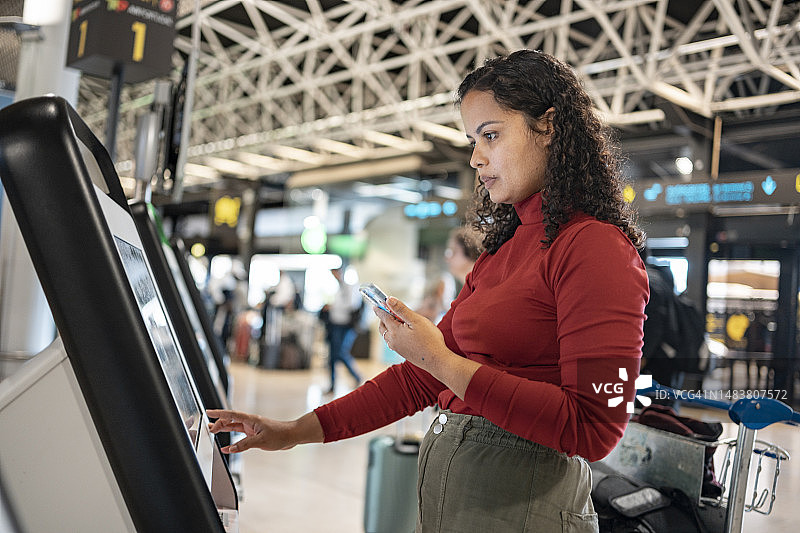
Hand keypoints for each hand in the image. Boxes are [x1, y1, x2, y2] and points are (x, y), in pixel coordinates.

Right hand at [206, 409, 322, 452]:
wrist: (292, 436)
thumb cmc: (280, 435)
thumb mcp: (261, 441)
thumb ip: (244, 445)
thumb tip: (230, 449)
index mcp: (250, 420)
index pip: (231, 415)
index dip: (219, 414)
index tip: (208, 412)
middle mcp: (250, 422)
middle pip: (230, 420)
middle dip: (218, 423)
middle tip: (209, 429)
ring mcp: (252, 428)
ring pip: (234, 427)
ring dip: (224, 429)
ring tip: (213, 430)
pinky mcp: (255, 434)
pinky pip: (240, 436)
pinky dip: (232, 440)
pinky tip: (227, 446)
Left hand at [376, 297, 480, 398]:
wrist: (437, 360)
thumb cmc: (429, 339)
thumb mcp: (416, 320)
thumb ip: (401, 309)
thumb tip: (389, 300)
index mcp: (394, 331)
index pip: (383, 316)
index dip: (380, 308)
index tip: (376, 303)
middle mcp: (392, 340)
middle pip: (382, 326)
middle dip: (383, 317)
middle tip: (389, 310)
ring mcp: (397, 348)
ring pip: (387, 334)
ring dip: (388, 326)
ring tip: (398, 320)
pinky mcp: (402, 352)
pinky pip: (393, 341)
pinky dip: (393, 334)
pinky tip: (404, 332)